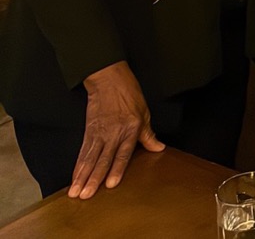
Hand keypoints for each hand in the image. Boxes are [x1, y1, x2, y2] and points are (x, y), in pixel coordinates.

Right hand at [69, 61, 163, 198]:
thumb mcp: (144, 113)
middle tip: (86, 195)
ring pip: (90, 158)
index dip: (116, 169)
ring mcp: (99, 133)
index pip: (123, 154)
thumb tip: (159, 149)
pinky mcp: (88, 132)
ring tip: (76, 192)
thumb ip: (149, 135)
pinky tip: (74, 178)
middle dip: (94, 179)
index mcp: (130, 130)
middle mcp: (113, 133)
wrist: (109, 80)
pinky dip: (78, 166)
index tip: (110, 184)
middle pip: (103, 159)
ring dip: (82, 176)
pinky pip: (83, 152)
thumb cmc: (129, 95)